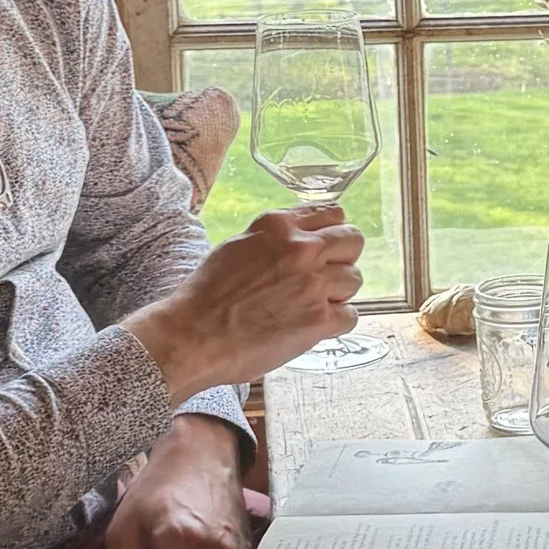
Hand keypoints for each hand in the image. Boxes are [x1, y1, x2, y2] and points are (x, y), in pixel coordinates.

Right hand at [125, 203, 363, 401]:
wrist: (194, 334)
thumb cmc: (207, 295)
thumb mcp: (238, 246)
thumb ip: (274, 239)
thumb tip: (298, 239)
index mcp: (279, 226)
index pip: (333, 214)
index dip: (333, 233)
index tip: (329, 247)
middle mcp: (301, 248)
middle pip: (353, 241)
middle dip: (343, 259)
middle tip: (327, 278)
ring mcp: (313, 284)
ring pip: (354, 280)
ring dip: (338, 294)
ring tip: (312, 306)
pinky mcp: (318, 319)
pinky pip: (350, 316)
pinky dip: (336, 323)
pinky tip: (314, 327)